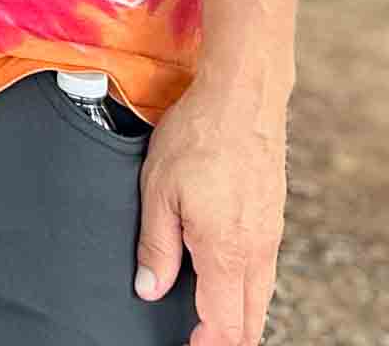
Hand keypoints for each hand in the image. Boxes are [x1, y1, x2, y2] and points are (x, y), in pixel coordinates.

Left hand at [134, 79, 287, 345]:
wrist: (242, 100)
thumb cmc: (196, 137)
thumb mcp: (157, 190)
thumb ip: (156, 246)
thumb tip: (150, 288)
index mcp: (226, 253)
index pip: (224, 324)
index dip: (205, 343)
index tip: (186, 344)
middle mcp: (256, 252)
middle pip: (249, 319)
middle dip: (225, 336)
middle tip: (196, 337)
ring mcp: (270, 236)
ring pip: (260, 297)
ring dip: (237, 314)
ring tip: (207, 318)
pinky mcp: (272, 219)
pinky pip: (264, 270)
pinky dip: (247, 287)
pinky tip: (226, 278)